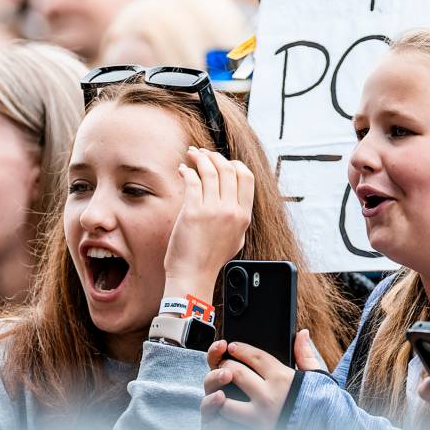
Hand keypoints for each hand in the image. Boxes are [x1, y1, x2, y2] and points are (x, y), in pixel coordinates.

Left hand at [162, 147, 253, 305]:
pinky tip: (183, 170)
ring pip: (210, 171)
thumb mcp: (235, 237)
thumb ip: (237, 216)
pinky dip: (187, 171)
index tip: (222, 162)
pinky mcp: (193, 212)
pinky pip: (192, 181)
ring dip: (200, 158)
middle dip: (214, 156)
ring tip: (191, 156)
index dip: (234, 164)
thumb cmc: (210, 258)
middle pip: (228, 169)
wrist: (193, 275)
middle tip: (202, 154)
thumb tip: (234, 195)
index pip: (246, 177)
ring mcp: (212, 211)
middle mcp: (231, 211)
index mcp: (243, 216)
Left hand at [200, 331, 325, 429]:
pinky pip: (231, 425)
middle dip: (225, 366)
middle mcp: (268, 396)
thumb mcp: (317, 378)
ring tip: (220, 391)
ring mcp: (260, 417)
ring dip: (220, 395)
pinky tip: (223, 414)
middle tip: (222, 365)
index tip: (232, 347)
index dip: (240, 349)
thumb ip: (305, 355)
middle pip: (235, 373)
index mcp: (283, 378)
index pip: (255, 356)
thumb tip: (303, 333)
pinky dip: (224, 419)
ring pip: (226, 401)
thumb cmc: (322, 406)